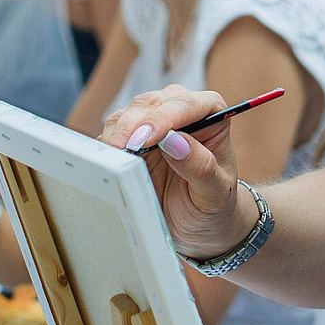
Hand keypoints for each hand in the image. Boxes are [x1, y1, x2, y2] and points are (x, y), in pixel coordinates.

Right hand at [98, 85, 251, 260]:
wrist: (197, 221)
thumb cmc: (214, 203)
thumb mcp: (216, 192)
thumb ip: (201, 167)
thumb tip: (175, 142)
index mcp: (210, 112)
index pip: (185, 104)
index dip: (162, 119)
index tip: (145, 140)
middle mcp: (181, 109)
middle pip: (151, 104)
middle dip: (133, 126)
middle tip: (121, 152)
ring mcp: (154, 121)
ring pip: (127, 114)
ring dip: (117, 135)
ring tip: (115, 161)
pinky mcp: (132, 137)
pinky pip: (113, 132)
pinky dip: (107, 145)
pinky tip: (110, 164)